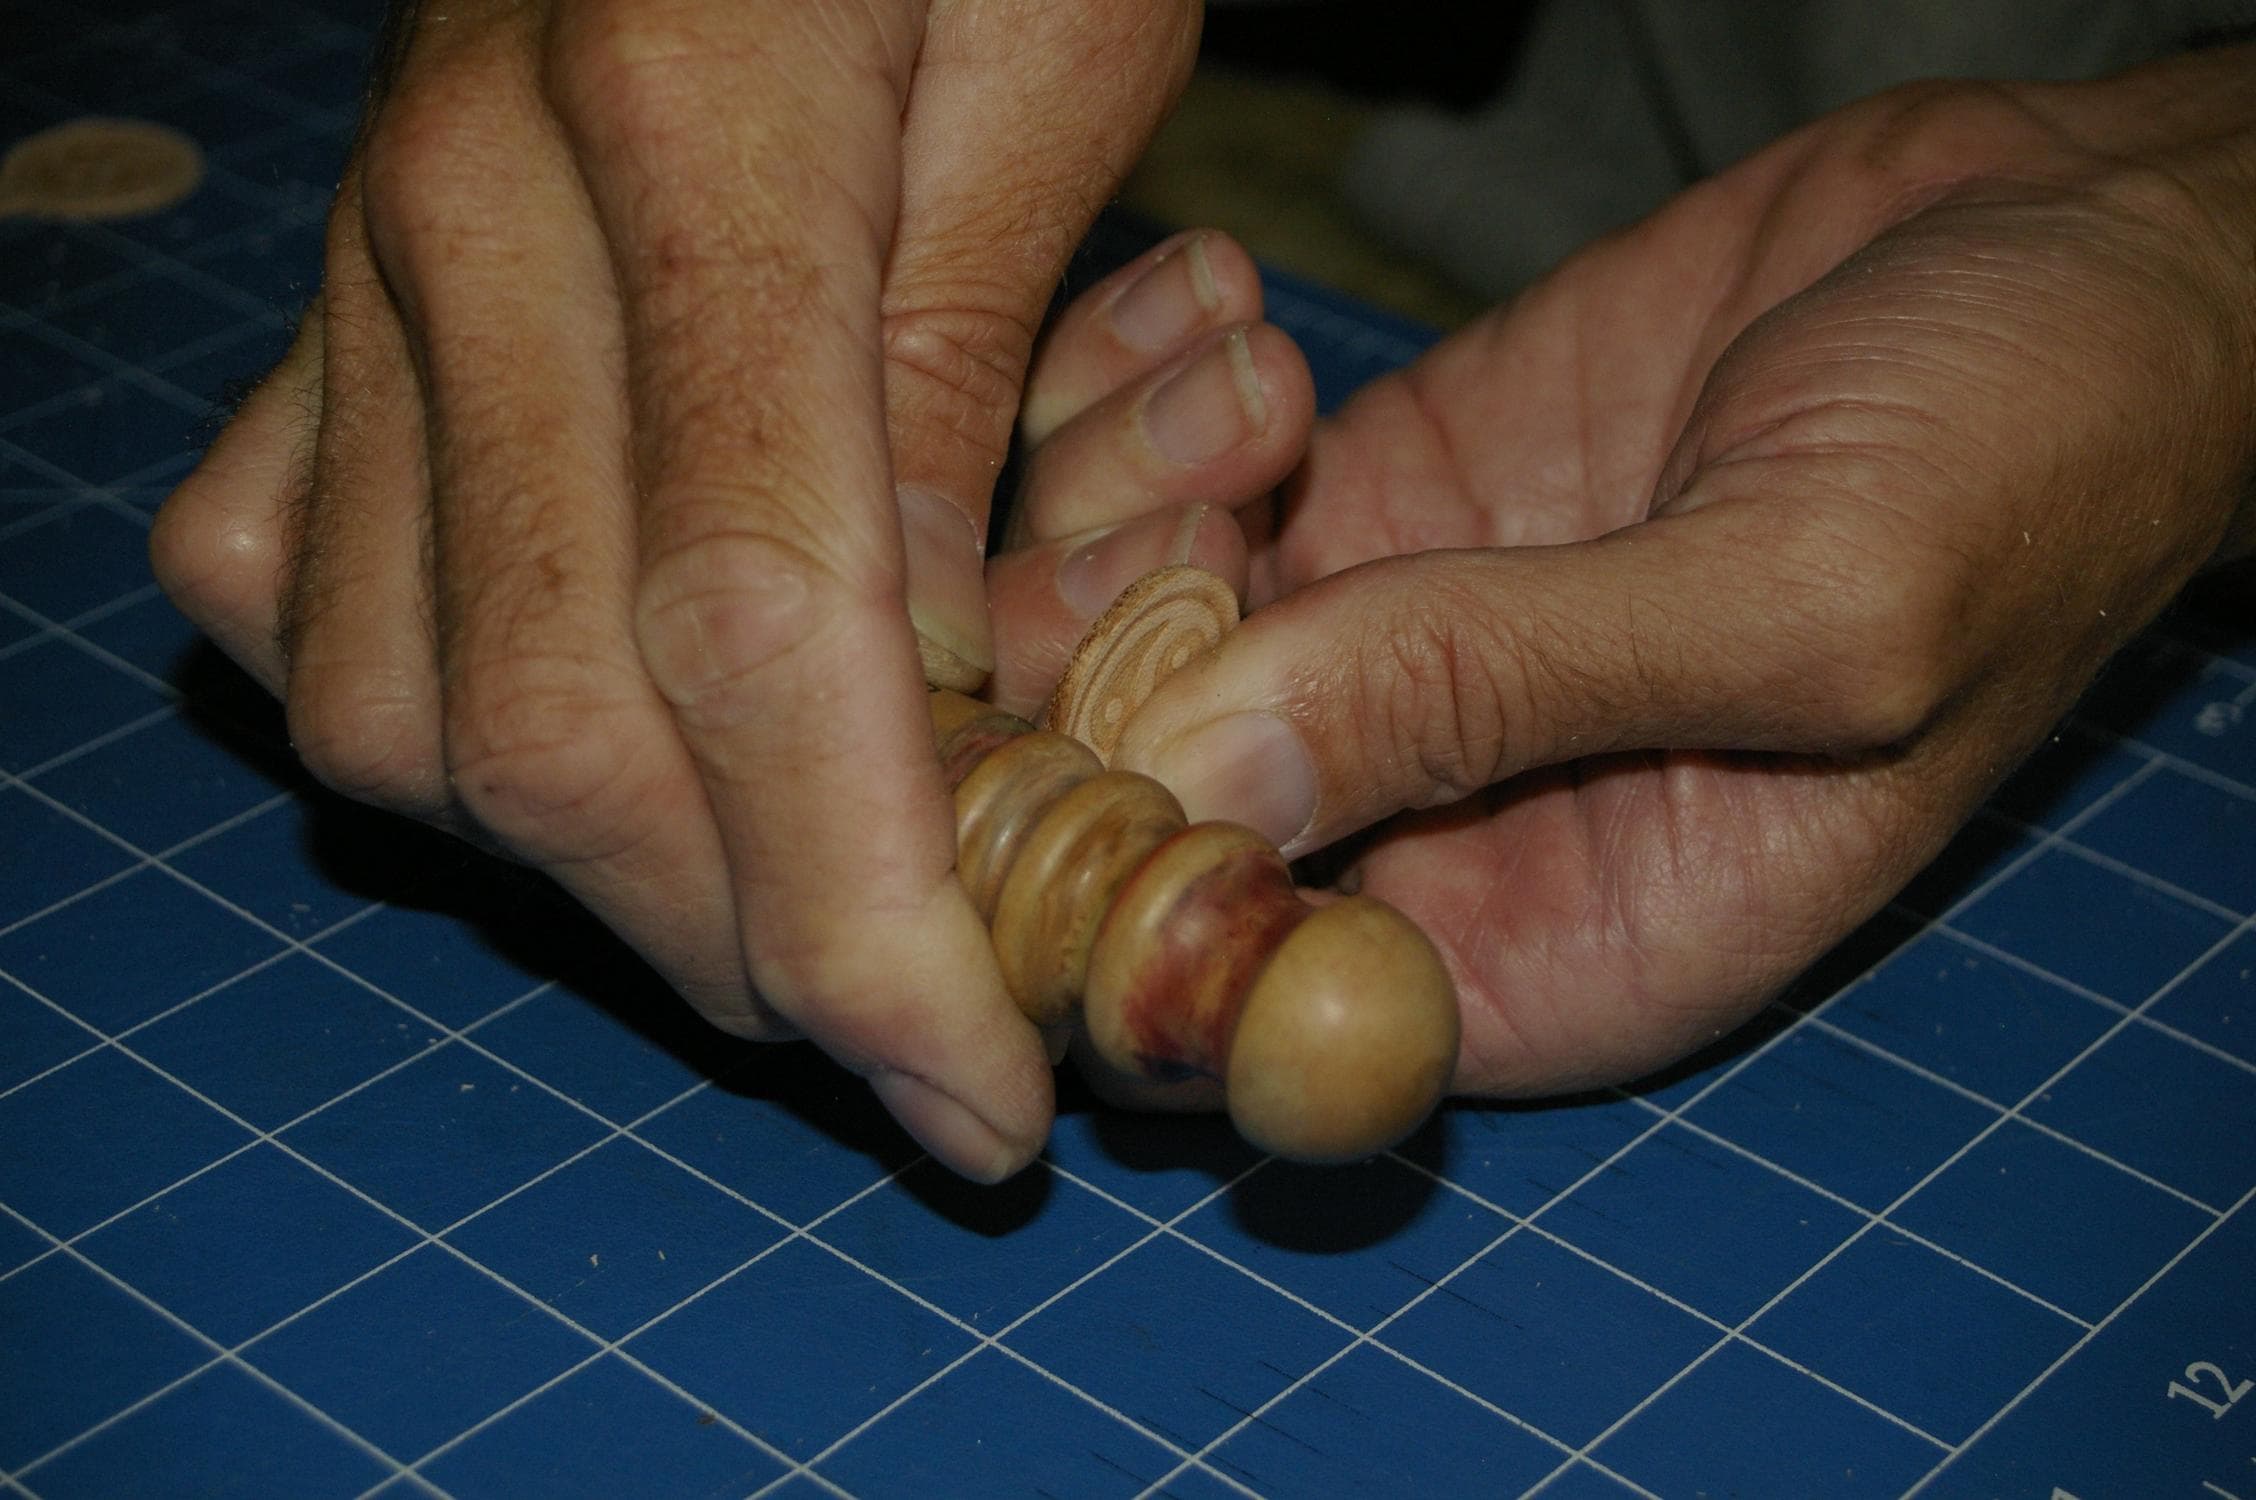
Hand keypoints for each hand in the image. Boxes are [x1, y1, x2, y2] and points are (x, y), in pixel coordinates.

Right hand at [148, 0, 1206, 1177]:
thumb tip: (913, 690)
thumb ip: (967, 373)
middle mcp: (468, 212)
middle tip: (921, 1030)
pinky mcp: (318, 310)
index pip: (756, 628)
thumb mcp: (1066, 52)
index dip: (867, 914)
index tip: (979, 1094)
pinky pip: (291, 593)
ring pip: (397, 711)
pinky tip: (598, 728)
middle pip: (558, 723)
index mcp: (691, 125)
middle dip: (753, 949)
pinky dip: (440, 731)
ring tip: (796, 901)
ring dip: (608, 875)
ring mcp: (358, 266)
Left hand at [1017, 49, 2255, 1100]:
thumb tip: (1202, 772)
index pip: (1241, 1014)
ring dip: (1107, 507)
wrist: (2074, 247)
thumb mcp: (1808, 604)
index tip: (1061, 767)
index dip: (1112, 922)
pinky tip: (1222, 318)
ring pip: (1106, 644)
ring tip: (1251, 396)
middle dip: (1076, 690)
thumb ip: (1506, 691)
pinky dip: (1135, 400)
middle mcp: (1431, 828)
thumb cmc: (2031, 458)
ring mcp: (1371, 652)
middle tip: (1159, 534)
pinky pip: (1153, 485)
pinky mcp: (1357, 495)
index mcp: (1550, 951)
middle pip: (1128, 831)